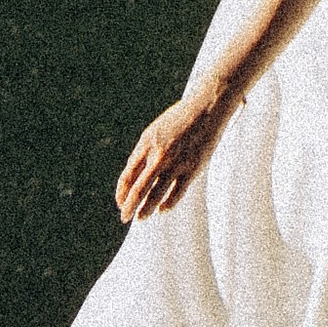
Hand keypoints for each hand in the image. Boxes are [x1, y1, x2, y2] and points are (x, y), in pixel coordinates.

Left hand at [116, 83, 235, 222]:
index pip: (128, 175)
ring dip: (146, 209)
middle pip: (139, 189)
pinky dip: (168, 204)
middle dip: (129, 206)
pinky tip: (162, 210)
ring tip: (141, 218)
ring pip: (157, 195)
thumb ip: (145, 152)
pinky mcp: (193, 168)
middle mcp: (158, 155)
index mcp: (146, 144)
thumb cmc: (180, 119)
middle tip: (125, 218)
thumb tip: (135, 175)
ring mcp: (176, 163)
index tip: (120, 203)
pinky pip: (177, 193)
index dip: (122, 193)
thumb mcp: (156, 131)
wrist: (207, 108)